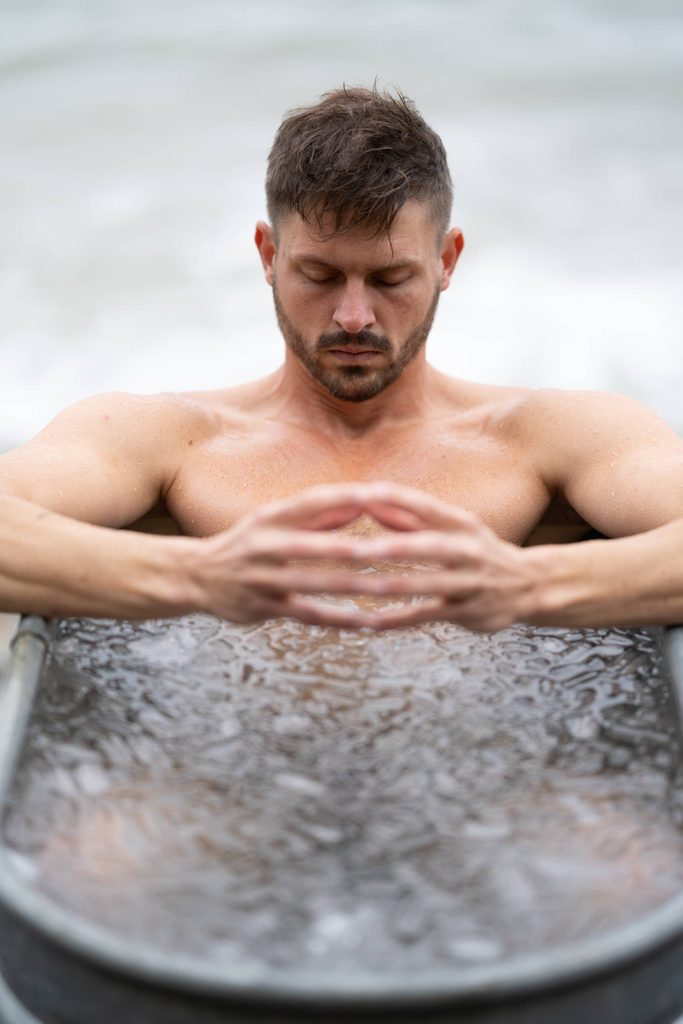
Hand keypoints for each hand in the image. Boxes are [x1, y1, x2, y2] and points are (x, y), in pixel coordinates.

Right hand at [192, 483, 384, 626]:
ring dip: (347, 586)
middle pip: (306, 546)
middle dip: (341, 548)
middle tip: (378, 548)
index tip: (372, 494)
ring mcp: (261, 579)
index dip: (338, 498)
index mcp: (269, 518)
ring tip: (383, 587)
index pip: (307, 502)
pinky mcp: (262, 607)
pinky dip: (336, 619)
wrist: (196, 576)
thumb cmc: (248, 544)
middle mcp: (262, 546)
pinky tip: (365, 621)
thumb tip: (362, 504)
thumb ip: (319, 516)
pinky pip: (305, 614)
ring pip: (309, 583)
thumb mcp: (274, 522)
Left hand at [353, 483, 542, 631]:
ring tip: (357, 587)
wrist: (530, 584)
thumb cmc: (478, 551)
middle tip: (355, 548)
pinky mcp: (466, 611)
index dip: (398, 499)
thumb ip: (410, 518)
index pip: (428, 506)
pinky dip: (398, 620)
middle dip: (393, 547)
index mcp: (462, 524)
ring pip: (426, 584)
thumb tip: (369, 502)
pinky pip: (427, 616)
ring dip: (390, 586)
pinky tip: (370, 622)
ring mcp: (469, 582)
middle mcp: (468, 550)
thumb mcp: (453, 529)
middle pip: (429, 546)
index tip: (365, 493)